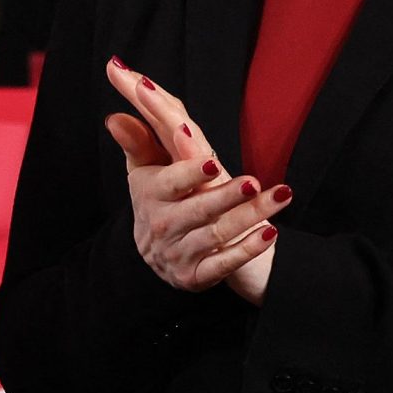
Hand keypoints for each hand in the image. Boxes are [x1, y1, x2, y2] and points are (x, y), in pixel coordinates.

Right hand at [102, 59, 285, 300]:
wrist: (164, 256)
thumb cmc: (162, 201)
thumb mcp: (147, 170)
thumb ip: (137, 140)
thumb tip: (113, 116)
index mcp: (152, 195)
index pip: (169, 182)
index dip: (187, 173)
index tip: (208, 161)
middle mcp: (164, 225)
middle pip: (197, 210)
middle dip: (223, 197)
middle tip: (249, 181)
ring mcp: (181, 252)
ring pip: (217, 235)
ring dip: (248, 218)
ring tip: (279, 197)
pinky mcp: (198, 276)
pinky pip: (224, 265)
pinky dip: (246, 251)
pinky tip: (270, 234)